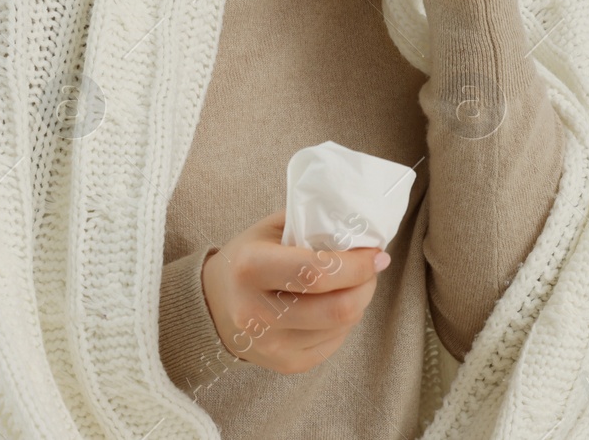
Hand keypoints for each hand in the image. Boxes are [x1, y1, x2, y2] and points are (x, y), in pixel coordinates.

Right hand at [200, 209, 389, 375]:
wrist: (211, 305)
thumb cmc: (247, 258)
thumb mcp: (269, 230)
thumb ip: (311, 224)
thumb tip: (360, 230)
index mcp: (251, 268)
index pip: (317, 271)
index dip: (357, 264)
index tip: (377, 253)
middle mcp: (257, 313)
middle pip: (337, 308)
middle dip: (366, 284)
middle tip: (372, 268)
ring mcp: (272, 345)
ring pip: (342, 326)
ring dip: (359, 301)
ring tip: (353, 283)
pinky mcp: (285, 365)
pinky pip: (334, 343)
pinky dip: (344, 322)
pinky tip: (333, 305)